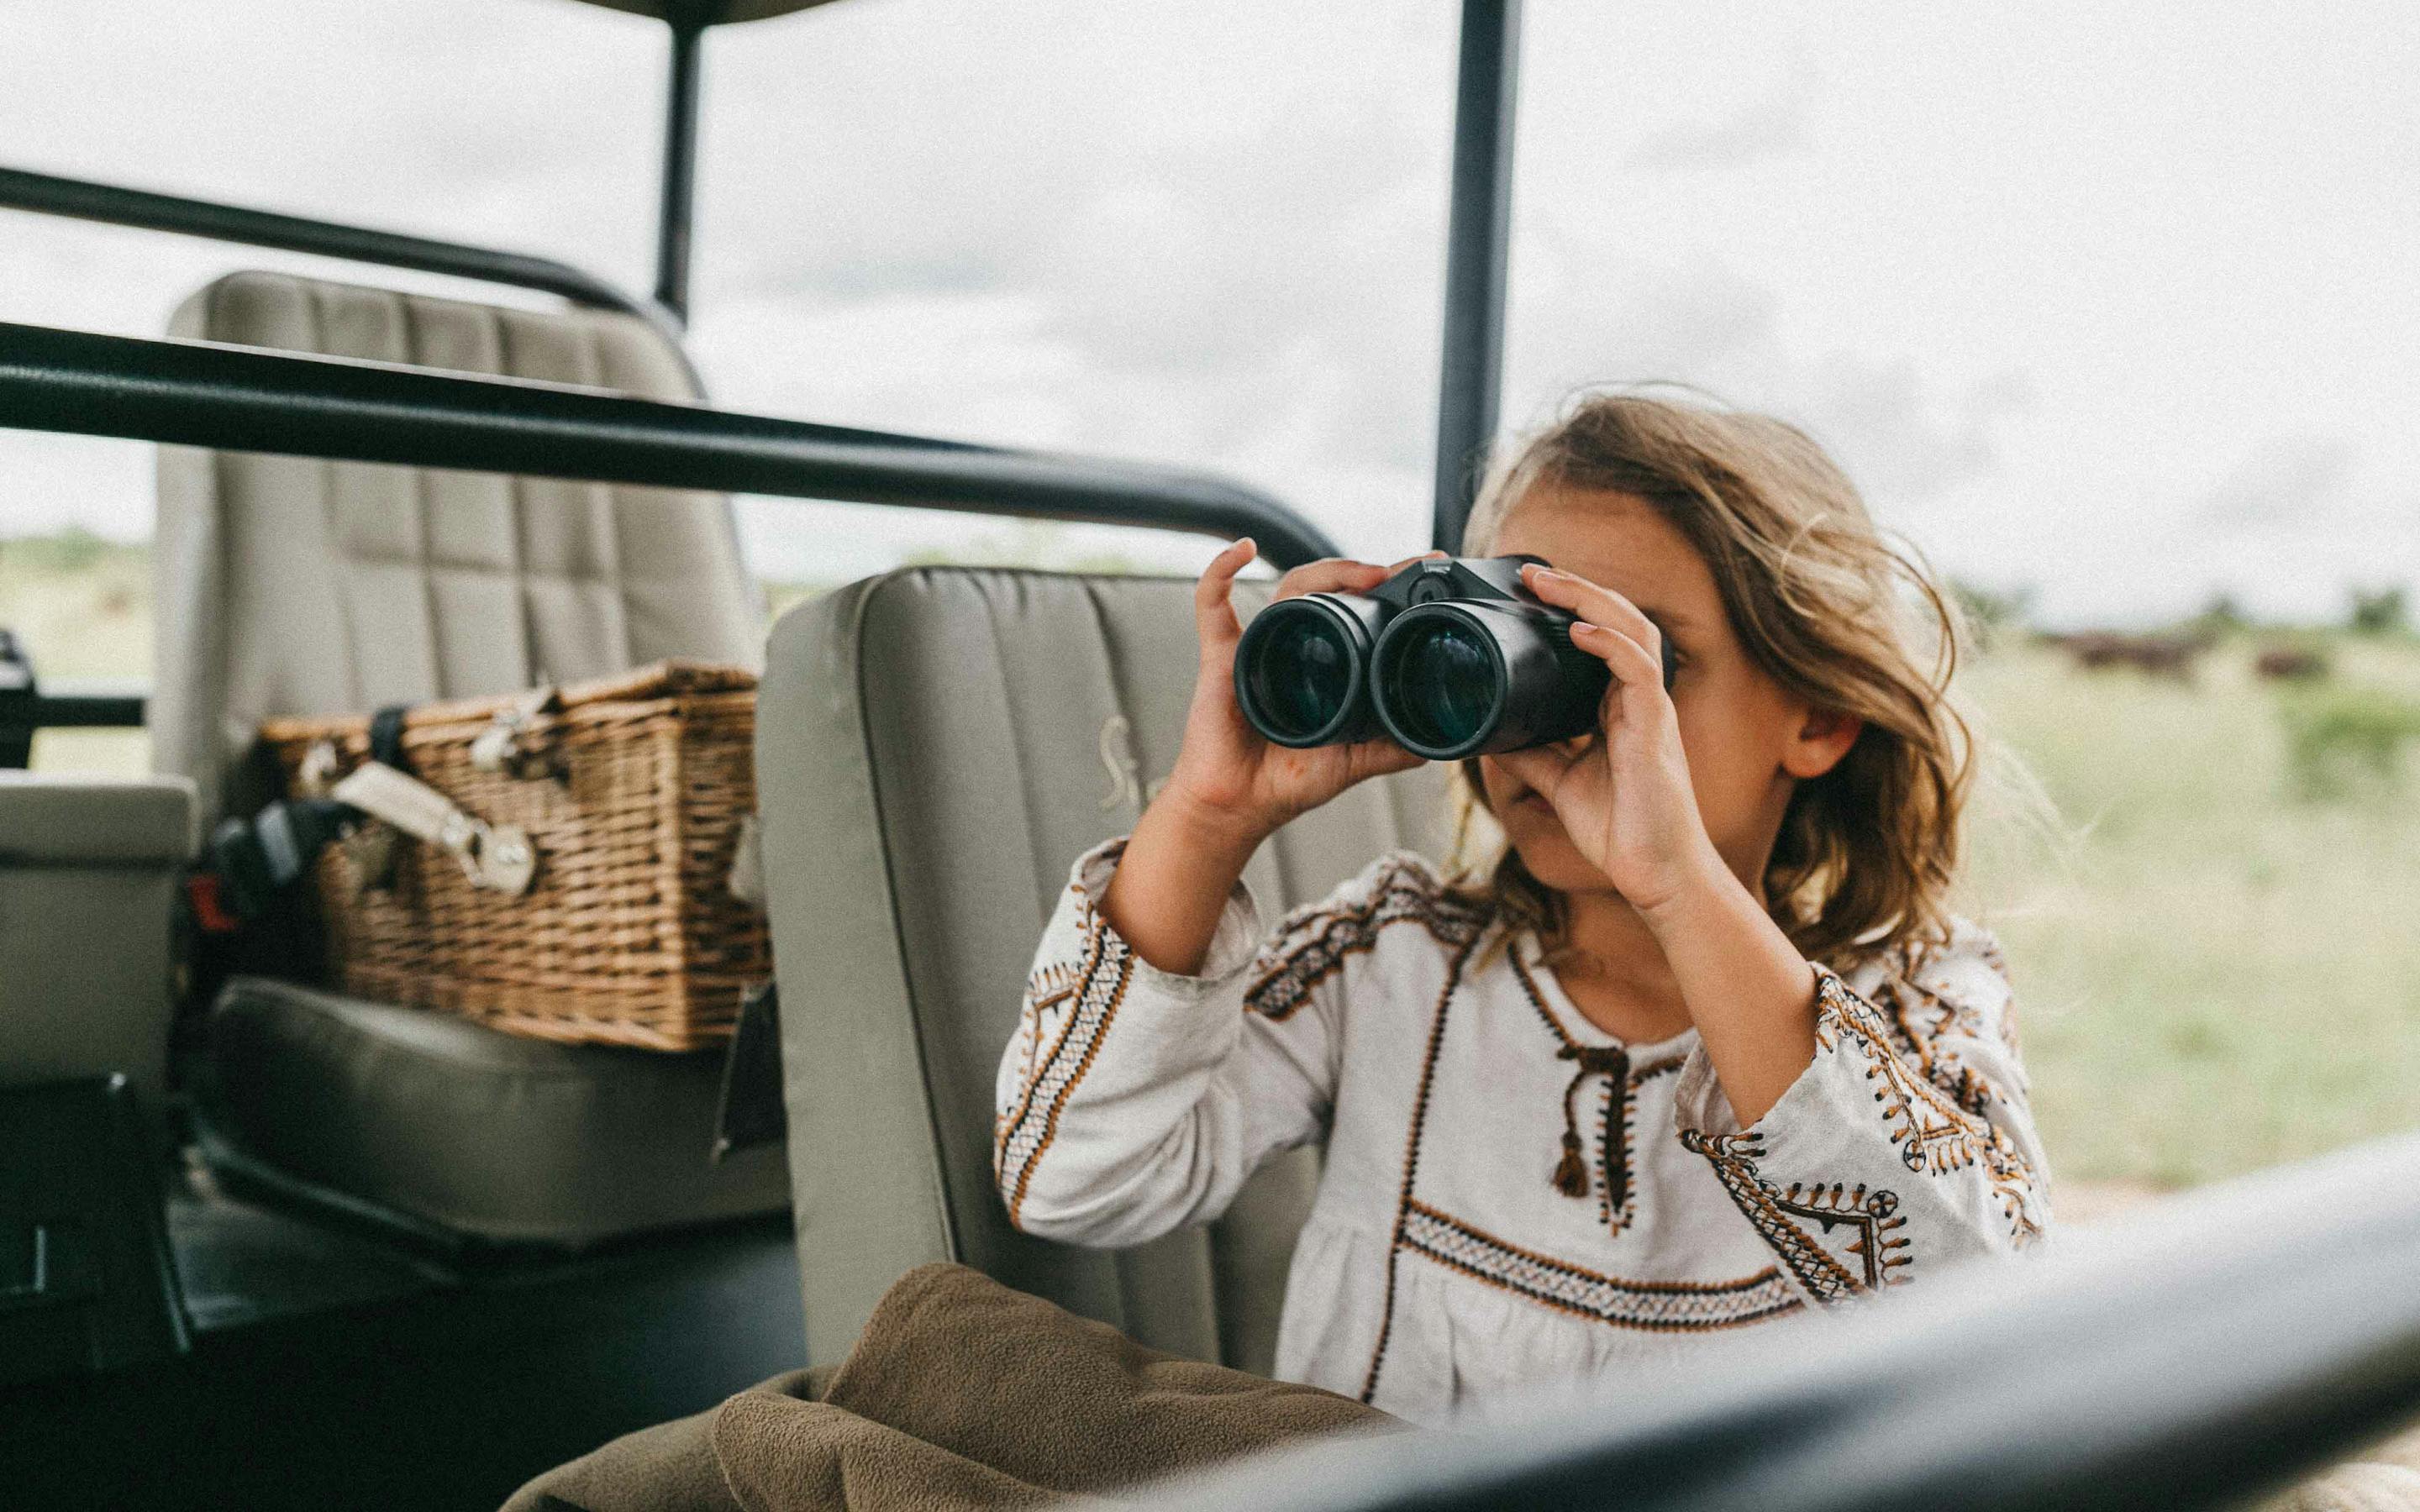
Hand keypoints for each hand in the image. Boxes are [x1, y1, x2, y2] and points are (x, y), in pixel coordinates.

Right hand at [1155, 540, 1428, 849]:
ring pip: (1290, 587)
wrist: (1240, 807)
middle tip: (1400, 574)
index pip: (1358, 606)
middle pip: (1328, 586)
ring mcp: (1258, 644)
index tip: (1428, 565)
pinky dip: (1221, 571)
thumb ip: (1394, 749)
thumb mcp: (1356, 762)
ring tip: (1365, 575)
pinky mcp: (1221, 656)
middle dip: (1363, 571)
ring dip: (1328, 570)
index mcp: (1324, 659)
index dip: (1389, 584)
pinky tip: (1243, 550)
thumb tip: (1443, 741)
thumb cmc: (1288, 780)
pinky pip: (1212, 603)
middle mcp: (1293, 642)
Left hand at [1494, 564, 1727, 916]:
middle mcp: (1638, 699)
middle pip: (1618, 621)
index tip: (1529, 593)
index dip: (1571, 609)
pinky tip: (1579, 630)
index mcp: (1618, 707)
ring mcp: (1651, 709)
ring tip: (1548, 582)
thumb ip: (1531, 755)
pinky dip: (1609, 644)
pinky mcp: (1656, 727)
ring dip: (1590, 600)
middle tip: (1531, 573)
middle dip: (1577, 590)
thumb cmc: (1621, 830)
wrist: (1655, 874)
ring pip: (1632, 631)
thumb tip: (1488, 735)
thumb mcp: (1560, 783)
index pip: (1600, 639)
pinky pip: (1639, 670)